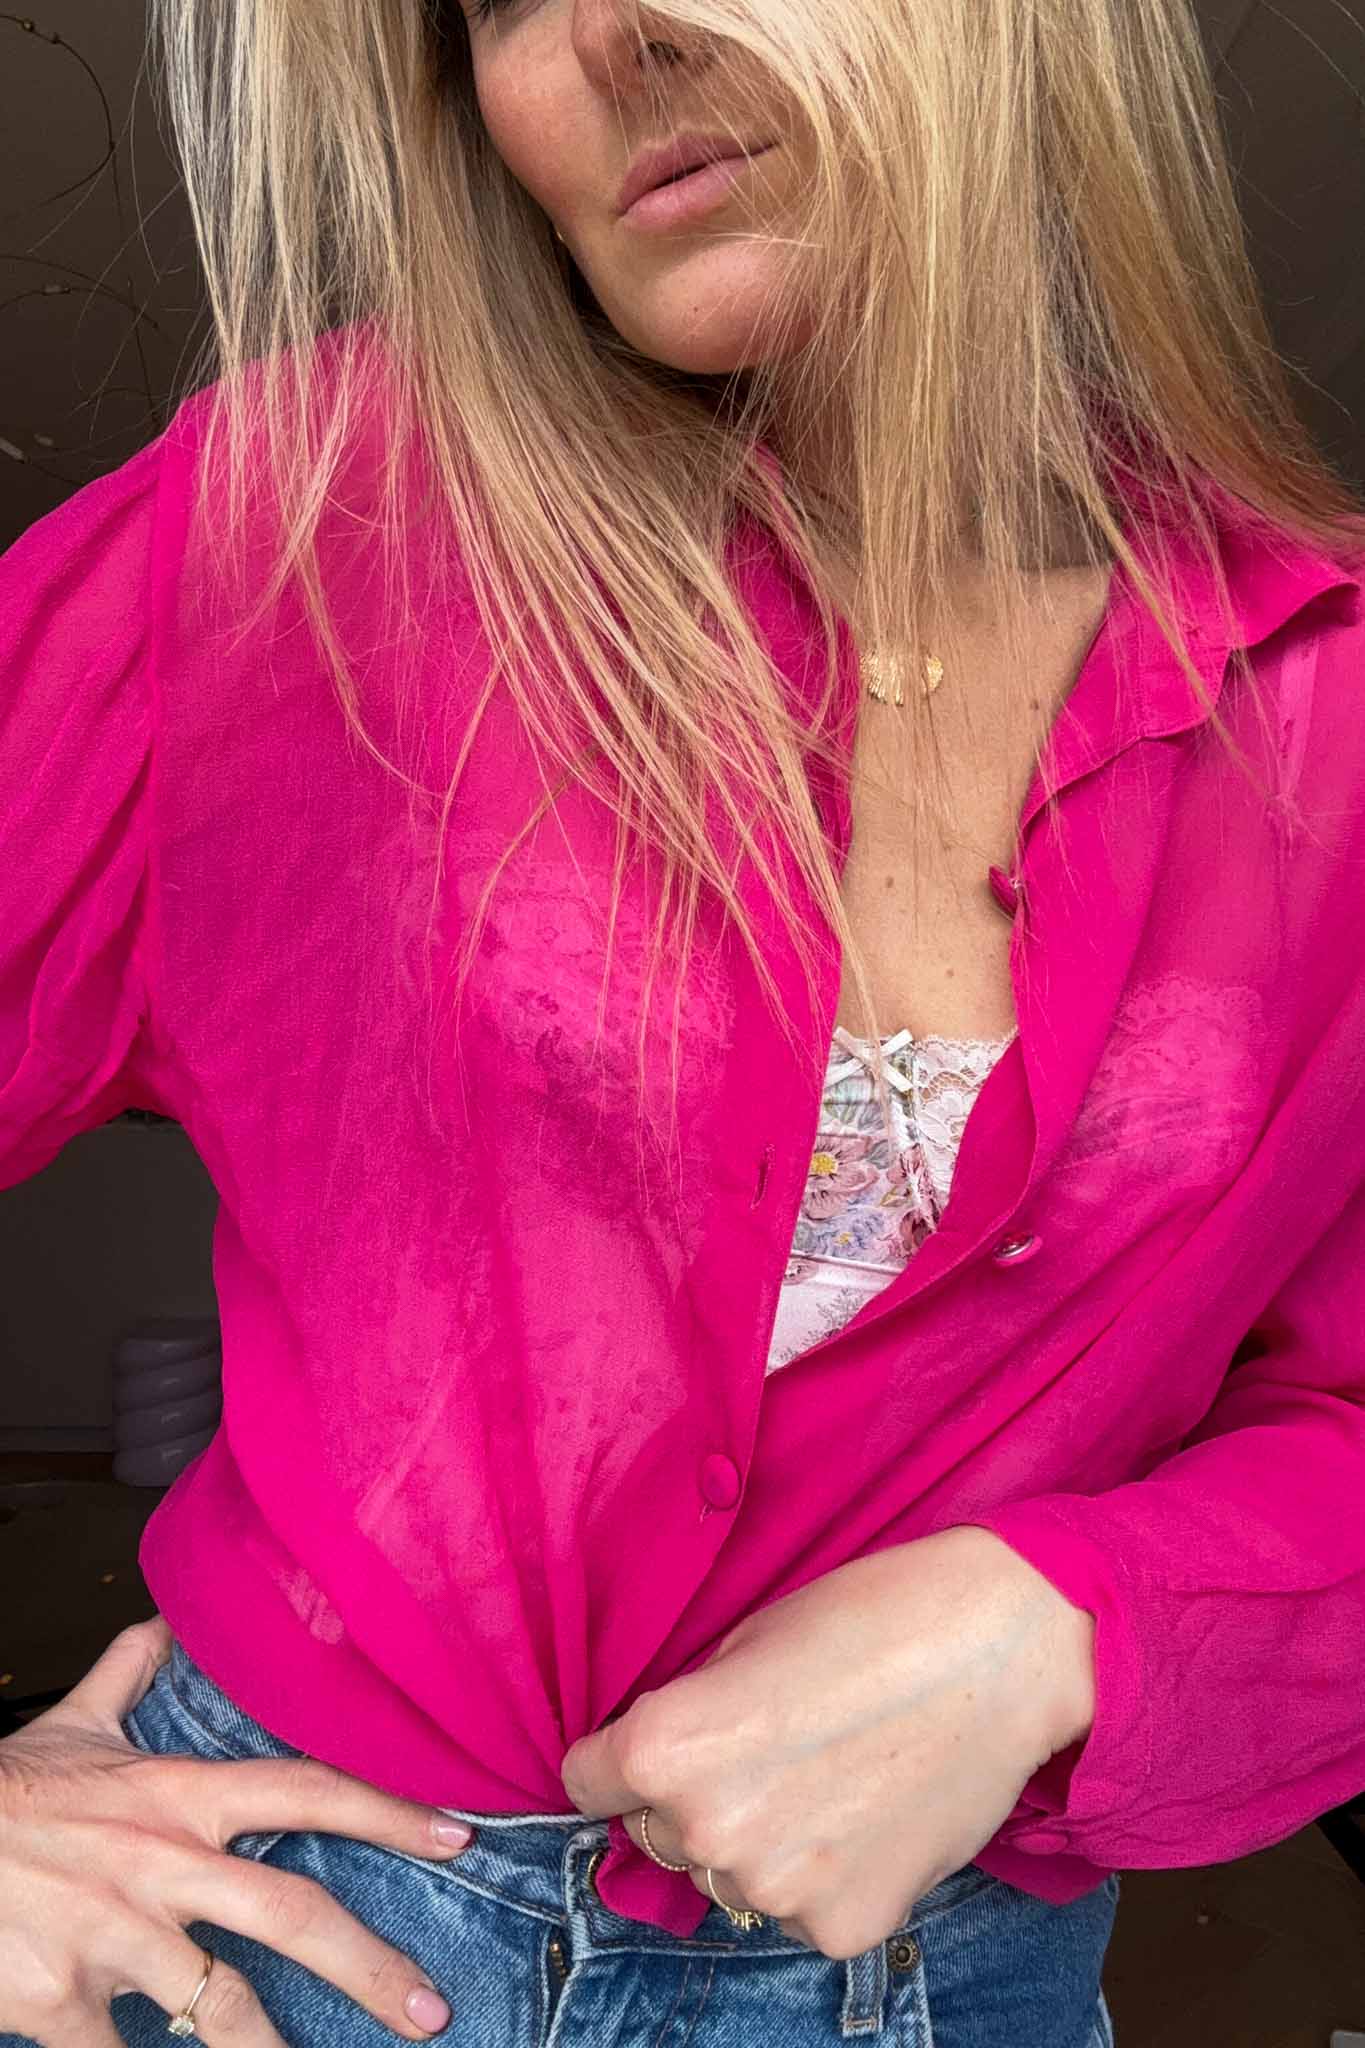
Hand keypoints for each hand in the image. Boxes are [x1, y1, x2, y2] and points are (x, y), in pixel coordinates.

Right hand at [0, 1617, 474, 2044]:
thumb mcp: (72, 1726)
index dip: (388, 1809)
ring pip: (221, 2007)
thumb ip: (129, 1675)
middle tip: (430, 2017)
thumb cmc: (4, 1795)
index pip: (306, 1791)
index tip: (459, 1835)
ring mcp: (113, 1937)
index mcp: (177, 1796)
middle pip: (291, 1915)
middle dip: (370, 1969)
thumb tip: (165, 1619)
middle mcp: (160, 1863)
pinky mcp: (60, 2004)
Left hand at [561, 1526, 1095, 1959]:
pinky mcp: (844, 1928)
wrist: (1003, 1649)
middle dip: (695, 1797)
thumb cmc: (872, 1617)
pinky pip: (801, 1908)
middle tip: (772, 1748)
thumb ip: (689, 1712)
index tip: (654, 1746)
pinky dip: (826, 1873)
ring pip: (731, 1875)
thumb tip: (656, 1763)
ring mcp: (777, 1888)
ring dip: (761, 1841)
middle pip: (658, 1832)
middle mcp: (706, 1830)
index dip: (618, 1757)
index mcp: (668, 1747)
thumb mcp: (746, 1640)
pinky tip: (871, 1814)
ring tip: (832, 1776)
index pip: (587, 1780)